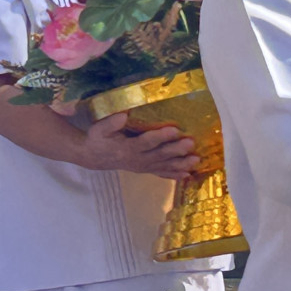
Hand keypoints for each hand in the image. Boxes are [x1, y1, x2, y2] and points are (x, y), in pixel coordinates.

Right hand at [82, 111, 198, 180]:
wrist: (94, 157)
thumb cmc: (97, 139)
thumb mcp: (98, 129)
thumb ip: (111, 123)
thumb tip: (124, 115)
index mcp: (127, 148)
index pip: (146, 142)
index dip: (160, 137)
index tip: (175, 130)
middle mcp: (138, 160)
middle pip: (160, 155)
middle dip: (177, 150)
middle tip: (191, 143)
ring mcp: (143, 167)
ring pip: (164, 166)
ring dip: (181, 164)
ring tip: (197, 160)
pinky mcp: (146, 170)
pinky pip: (162, 174)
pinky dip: (175, 175)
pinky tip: (188, 174)